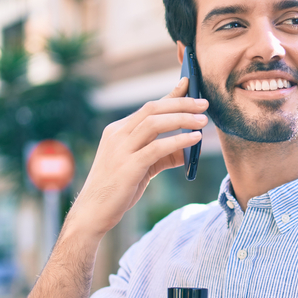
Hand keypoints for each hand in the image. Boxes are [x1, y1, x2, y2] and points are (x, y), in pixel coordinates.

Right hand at [65, 78, 207, 240]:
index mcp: (118, 131)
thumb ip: (163, 155)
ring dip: (182, 119)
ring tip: (203, 121)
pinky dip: (178, 141)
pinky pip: (157, 148)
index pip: (149, 107)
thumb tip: (191, 147)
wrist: (93, 212)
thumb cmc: (118, 189)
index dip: (171, 95)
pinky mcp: (128, 166)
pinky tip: (194, 140)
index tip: (189, 85)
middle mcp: (118, 135)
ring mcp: (121, 149)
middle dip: (181, 103)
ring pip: (155, 123)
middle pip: (153, 109)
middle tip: (204, 104)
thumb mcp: (141, 167)